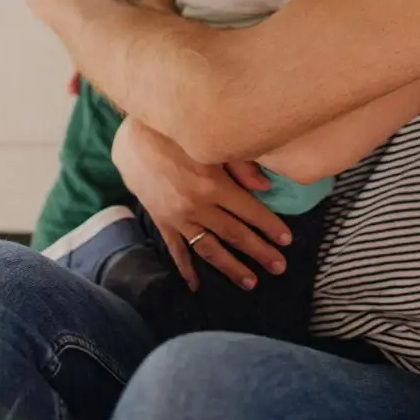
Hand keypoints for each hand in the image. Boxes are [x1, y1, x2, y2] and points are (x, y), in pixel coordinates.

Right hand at [112, 118, 289, 290]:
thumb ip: (241, 165)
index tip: (287, 240)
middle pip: (234, 234)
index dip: (270, 226)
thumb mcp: (211, 143)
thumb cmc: (176, 134)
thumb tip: (266, 188)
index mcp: (213, 185)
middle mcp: (196, 206)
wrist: (132, 139)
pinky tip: (195, 285)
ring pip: (209, 248)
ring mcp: (177, 217)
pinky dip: (185, 268)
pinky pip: (175, 249)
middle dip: (259, 252)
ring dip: (230, 267)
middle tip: (280, 267)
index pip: (249, 212)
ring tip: (250, 282)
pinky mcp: (161, 220)